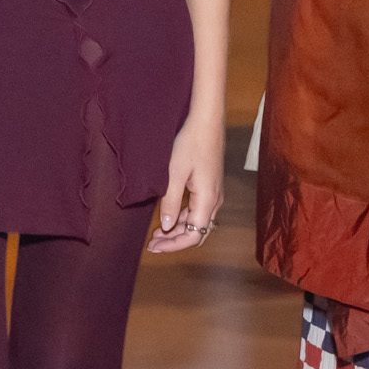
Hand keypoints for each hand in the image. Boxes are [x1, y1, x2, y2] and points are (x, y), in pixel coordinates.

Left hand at [147, 109, 228, 253]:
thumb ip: (170, 202)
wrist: (206, 121)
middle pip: (197, 233)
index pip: (193, 236)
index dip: (173, 246)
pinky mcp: (210, 186)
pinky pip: (198, 211)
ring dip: (178, 230)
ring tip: (157, 232)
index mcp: (208, 200)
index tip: (154, 247)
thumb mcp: (173, 174)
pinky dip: (183, 218)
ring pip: (197, 223)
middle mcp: (215, 200)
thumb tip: (166, 227)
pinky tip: (168, 216)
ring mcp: (214, 194)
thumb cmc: (190, 143)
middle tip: (153, 243)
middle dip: (175, 241)